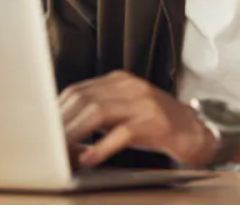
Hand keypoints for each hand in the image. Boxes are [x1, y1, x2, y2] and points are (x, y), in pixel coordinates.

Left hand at [59, 70, 215, 167]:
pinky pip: (122, 133)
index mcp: (119, 81)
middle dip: (61, 124)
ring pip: (98, 112)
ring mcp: (143, 102)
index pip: (78, 90)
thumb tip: (61, 130)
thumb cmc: (156, 126)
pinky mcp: (155, 122)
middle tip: (47, 146)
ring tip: (62, 153)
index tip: (42, 131)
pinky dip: (101, 147)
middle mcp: (130, 86)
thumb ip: (97, 114)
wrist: (198, 132)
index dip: (57, 111)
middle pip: (83, 99)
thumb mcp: (124, 113)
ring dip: (75, 135)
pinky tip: (89, 159)